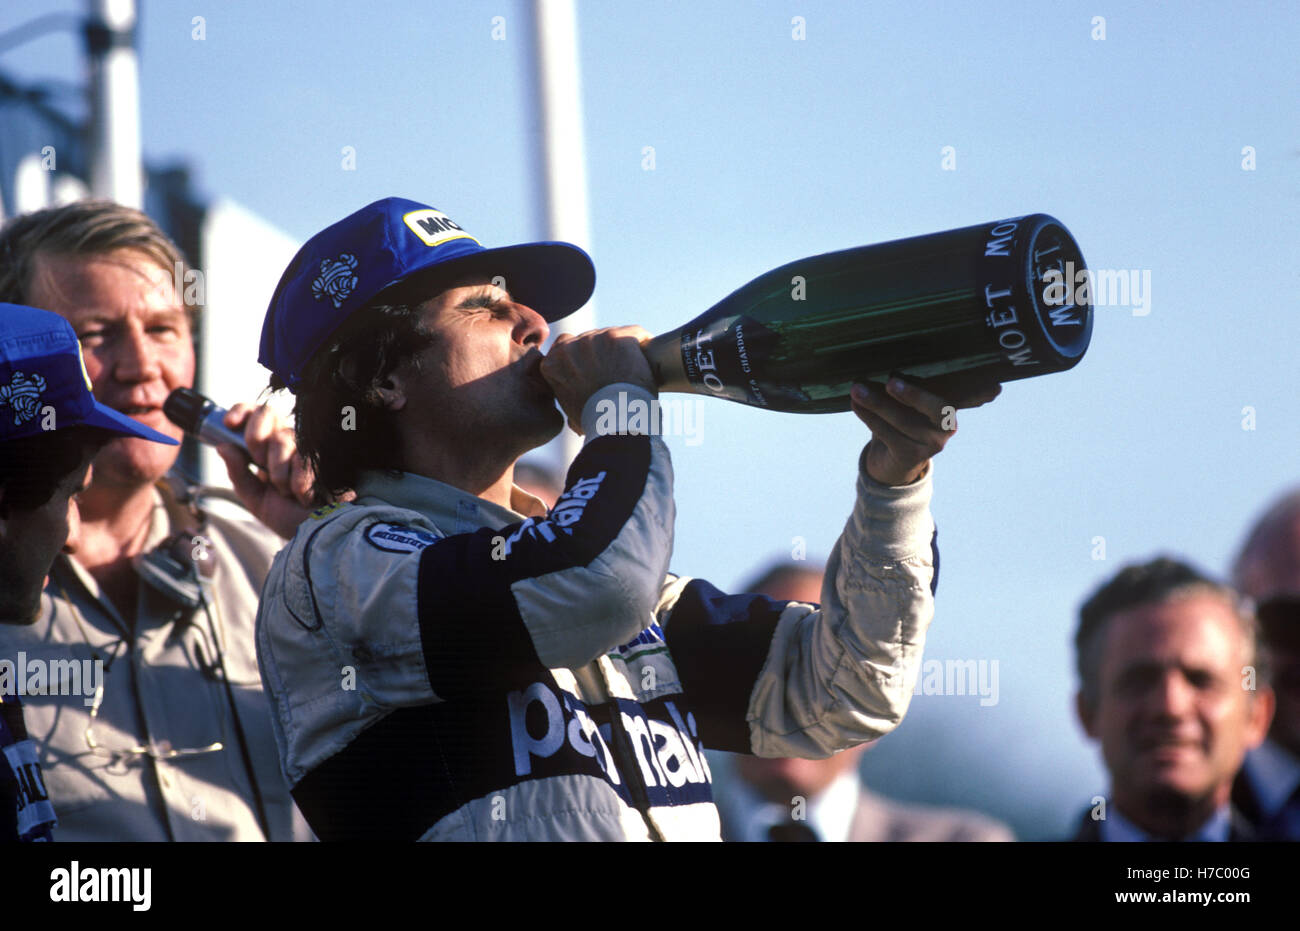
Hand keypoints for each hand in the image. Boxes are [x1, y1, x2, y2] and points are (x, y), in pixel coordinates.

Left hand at [215, 402, 315, 537]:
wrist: (320, 534)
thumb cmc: (290, 518)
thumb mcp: (256, 499)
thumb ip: (239, 473)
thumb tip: (223, 447)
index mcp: (270, 447)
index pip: (256, 412)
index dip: (243, 411)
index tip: (230, 424)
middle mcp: (289, 442)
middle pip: (268, 413)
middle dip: (255, 438)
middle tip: (261, 465)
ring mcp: (308, 448)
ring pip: (282, 439)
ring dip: (278, 473)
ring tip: (287, 493)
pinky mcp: (325, 457)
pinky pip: (302, 459)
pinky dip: (298, 484)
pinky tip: (306, 495)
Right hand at [539, 326, 655, 433]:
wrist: (616, 421)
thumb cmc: (597, 422)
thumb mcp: (572, 412)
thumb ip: (571, 399)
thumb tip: (575, 415)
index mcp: (553, 363)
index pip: (565, 347)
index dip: (583, 357)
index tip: (595, 367)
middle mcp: (570, 346)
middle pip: (590, 339)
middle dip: (602, 351)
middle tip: (618, 369)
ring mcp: (593, 339)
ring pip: (612, 334)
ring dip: (622, 348)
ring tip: (635, 366)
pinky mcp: (617, 336)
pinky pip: (634, 333)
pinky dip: (643, 342)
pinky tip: (648, 355)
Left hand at [851, 376, 999, 485]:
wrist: (890, 460)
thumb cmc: (904, 417)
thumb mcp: (917, 400)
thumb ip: (928, 383)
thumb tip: (924, 364)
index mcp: (951, 406)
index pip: (968, 395)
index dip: (981, 392)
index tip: (996, 386)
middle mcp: (948, 426)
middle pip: (935, 408)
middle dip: (914, 394)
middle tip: (892, 380)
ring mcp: (931, 444)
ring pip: (903, 420)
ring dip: (877, 403)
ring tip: (857, 389)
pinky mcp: (911, 455)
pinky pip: (887, 433)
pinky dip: (869, 417)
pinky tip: (856, 405)